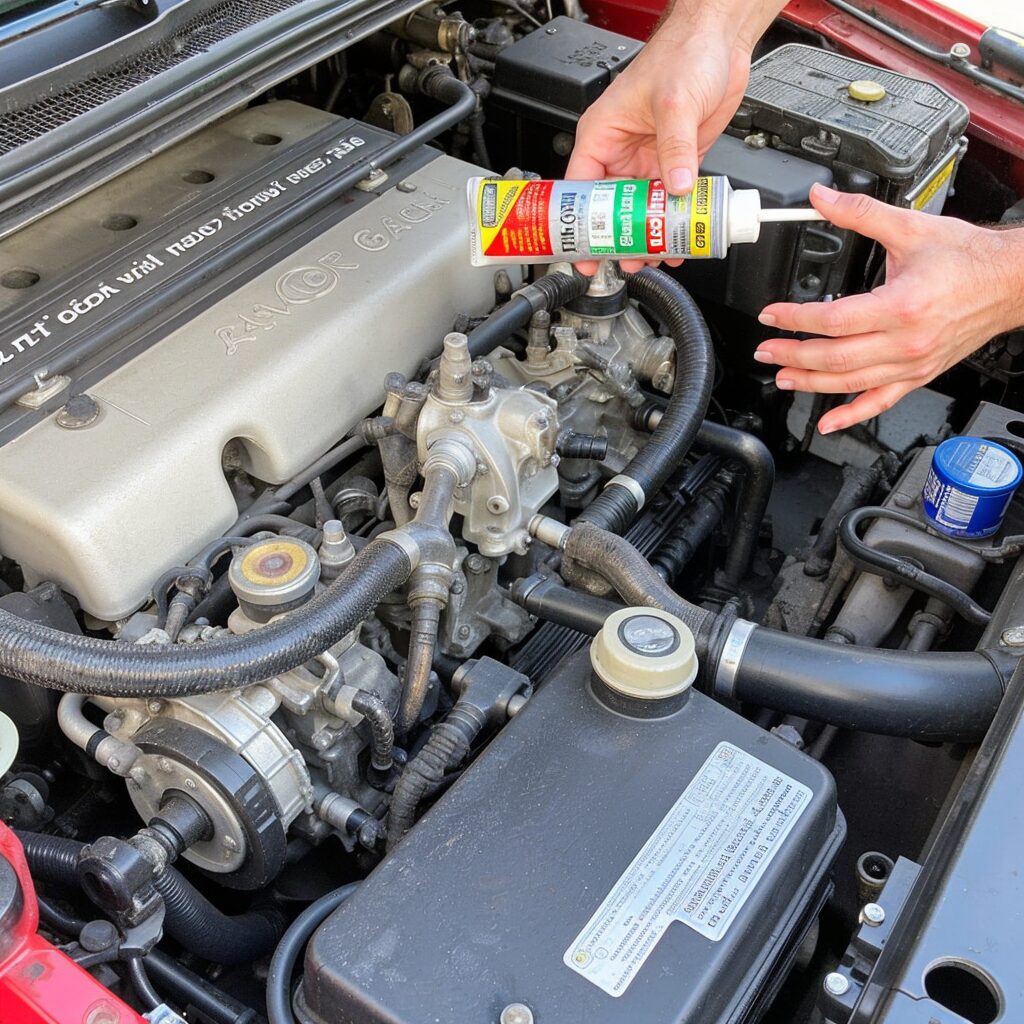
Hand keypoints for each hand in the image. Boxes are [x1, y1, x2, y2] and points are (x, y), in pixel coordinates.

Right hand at [566, 0, 780, 273]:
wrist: (721, 40)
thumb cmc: (684, 54)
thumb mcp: (674, 104)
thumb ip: (675, 150)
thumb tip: (676, 189)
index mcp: (602, 134)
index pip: (581, 189)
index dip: (580, 224)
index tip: (584, 251)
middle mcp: (621, 149)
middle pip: (611, 207)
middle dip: (618, 237)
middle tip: (624, 261)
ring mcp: (649, 157)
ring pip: (641, 209)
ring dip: (647, 234)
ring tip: (653, 257)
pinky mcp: (676, 160)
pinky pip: (670, 200)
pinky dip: (673, 221)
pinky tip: (678, 238)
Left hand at [755, 184, 1023, 433]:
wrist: (1011, 281)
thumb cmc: (968, 258)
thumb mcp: (911, 228)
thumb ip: (860, 214)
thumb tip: (822, 198)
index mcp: (902, 304)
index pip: (833, 319)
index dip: (794, 319)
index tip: (771, 315)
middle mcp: (907, 340)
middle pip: (836, 357)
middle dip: (793, 355)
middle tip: (766, 350)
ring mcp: (914, 363)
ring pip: (852, 383)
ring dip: (811, 383)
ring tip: (783, 376)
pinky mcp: (920, 374)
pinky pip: (881, 401)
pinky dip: (852, 415)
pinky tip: (828, 422)